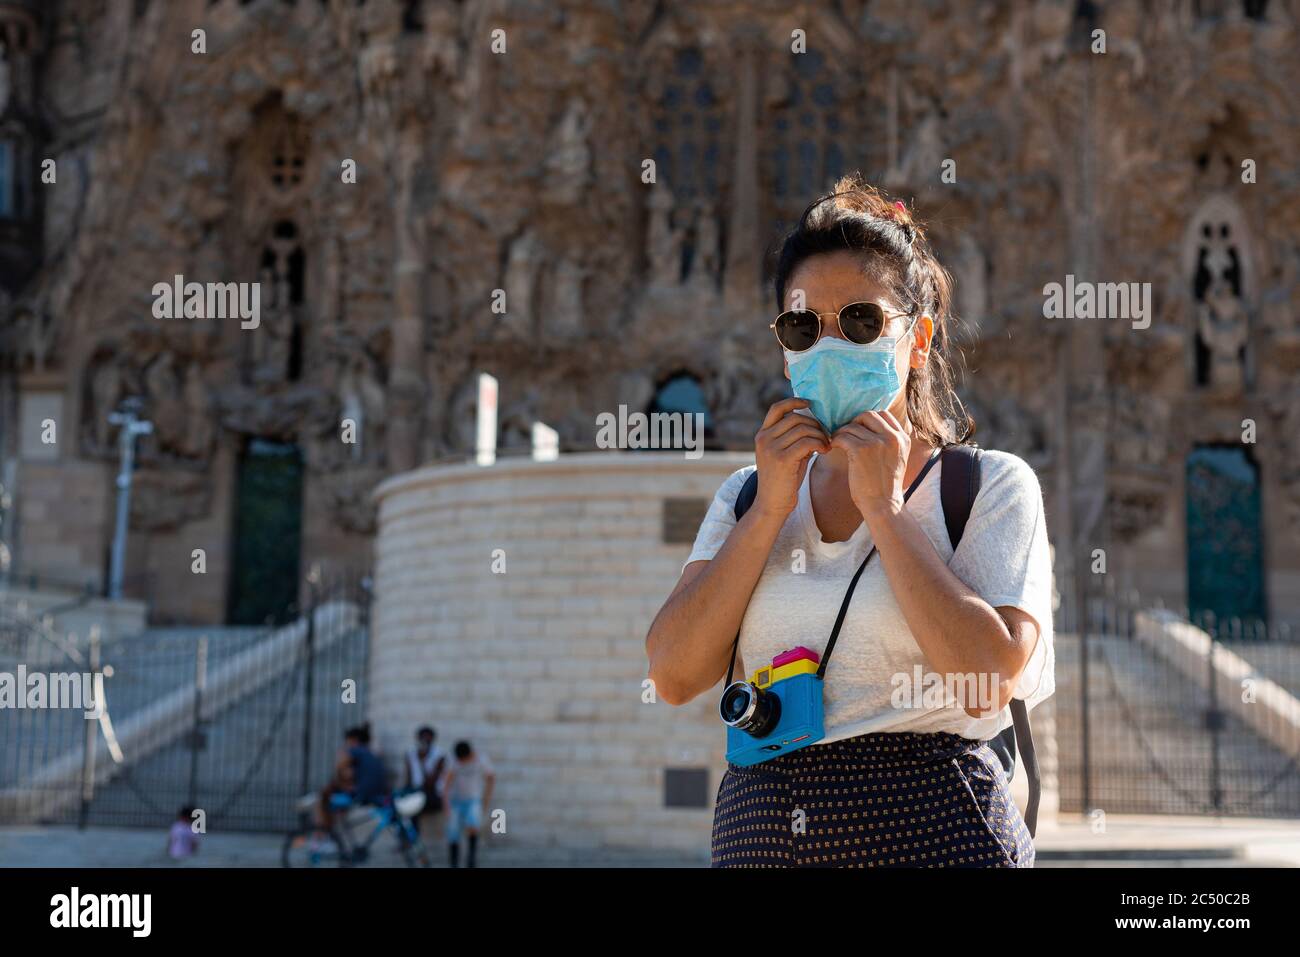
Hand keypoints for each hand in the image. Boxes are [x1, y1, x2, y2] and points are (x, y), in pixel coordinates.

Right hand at [752, 397, 829, 519]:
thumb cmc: (783, 480)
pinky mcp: (782, 459)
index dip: (794, 402)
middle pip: (795, 418)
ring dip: (820, 435)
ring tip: (826, 445)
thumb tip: (813, 423)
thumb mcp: (784, 454)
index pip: (777, 408)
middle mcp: (764, 438)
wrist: (772, 504)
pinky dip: (819, 443)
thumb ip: (793, 438)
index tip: (809, 404)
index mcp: (762, 435)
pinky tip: (824, 451)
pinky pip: (807, 442)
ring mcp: (771, 448)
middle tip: (826, 436)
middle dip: (815, 424)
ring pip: (803, 429)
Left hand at [830, 410, 910, 517]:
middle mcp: (892, 437)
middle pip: (867, 415)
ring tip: (837, 443)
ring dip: (841, 433)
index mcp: (902, 438)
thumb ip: (889, 441)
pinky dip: (834, 441)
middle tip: (846, 435)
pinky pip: (842, 436)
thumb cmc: (885, 485)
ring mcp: (877, 443)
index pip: (883, 414)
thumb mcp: (896, 458)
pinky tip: (832, 448)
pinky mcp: (861, 450)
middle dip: (854, 423)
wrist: (883, 505)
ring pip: (851, 426)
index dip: (868, 420)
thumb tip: (868, 425)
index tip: (859, 430)